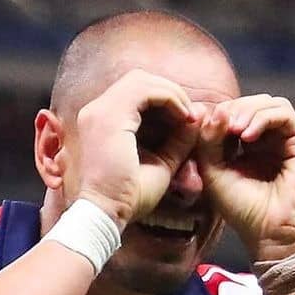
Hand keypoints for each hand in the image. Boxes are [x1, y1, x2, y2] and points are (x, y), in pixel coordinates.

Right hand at [74, 69, 198, 228]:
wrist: (106, 215)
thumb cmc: (129, 196)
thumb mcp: (161, 163)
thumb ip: (178, 139)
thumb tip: (199, 116)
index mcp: (103, 120)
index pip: (136, 91)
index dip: (165, 98)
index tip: (187, 119)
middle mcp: (96, 110)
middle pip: (139, 79)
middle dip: (169, 91)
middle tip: (190, 114)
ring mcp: (99, 111)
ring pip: (142, 79)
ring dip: (171, 93)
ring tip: (188, 115)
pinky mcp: (109, 117)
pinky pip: (144, 91)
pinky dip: (168, 98)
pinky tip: (183, 117)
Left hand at [196, 95, 294, 260]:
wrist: (270, 234)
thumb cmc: (242, 209)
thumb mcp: (214, 171)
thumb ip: (209, 140)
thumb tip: (216, 110)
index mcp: (249, 146)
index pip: (235, 113)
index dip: (219, 114)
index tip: (203, 126)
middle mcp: (270, 140)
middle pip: (252, 103)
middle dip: (233, 109)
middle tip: (221, 125)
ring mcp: (288, 140)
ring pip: (269, 103)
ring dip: (247, 110)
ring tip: (233, 129)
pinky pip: (284, 114)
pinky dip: (263, 118)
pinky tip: (246, 135)